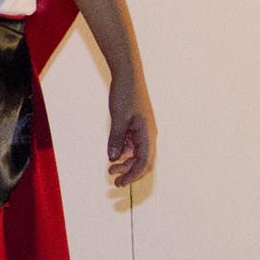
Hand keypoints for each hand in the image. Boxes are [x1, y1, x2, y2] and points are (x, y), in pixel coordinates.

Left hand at [107, 72, 155, 186]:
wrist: (128, 76)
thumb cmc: (125, 94)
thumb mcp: (118, 118)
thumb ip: (116, 139)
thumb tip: (113, 159)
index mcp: (148, 134)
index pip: (144, 161)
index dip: (133, 175)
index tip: (120, 183)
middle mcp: (148, 135)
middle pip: (143, 161)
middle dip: (130, 173)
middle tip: (114, 183)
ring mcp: (142, 131)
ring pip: (137, 154)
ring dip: (126, 163)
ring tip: (111, 170)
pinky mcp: (136, 126)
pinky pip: (132, 144)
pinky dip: (124, 152)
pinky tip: (113, 155)